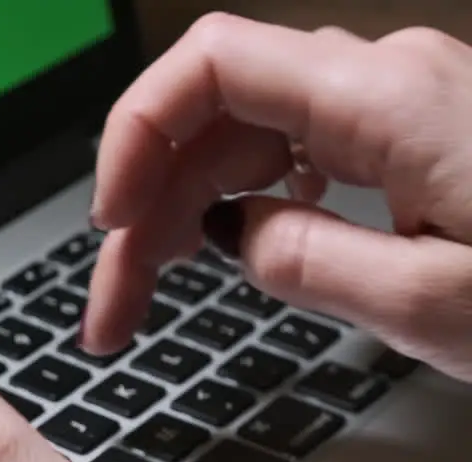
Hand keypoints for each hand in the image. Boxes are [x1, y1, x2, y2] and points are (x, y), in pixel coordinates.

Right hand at [85, 13, 471, 381]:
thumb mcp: (436, 305)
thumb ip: (311, 264)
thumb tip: (228, 235)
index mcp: (388, 100)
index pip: (212, 64)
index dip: (136, 133)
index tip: (111, 218)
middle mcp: (388, 79)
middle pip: (215, 116)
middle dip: (149, 207)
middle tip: (116, 310)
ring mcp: (402, 101)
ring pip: (248, 137)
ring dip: (186, 209)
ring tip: (156, 291)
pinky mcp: (415, 130)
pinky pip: (297, 145)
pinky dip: (243, 195)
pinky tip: (234, 242)